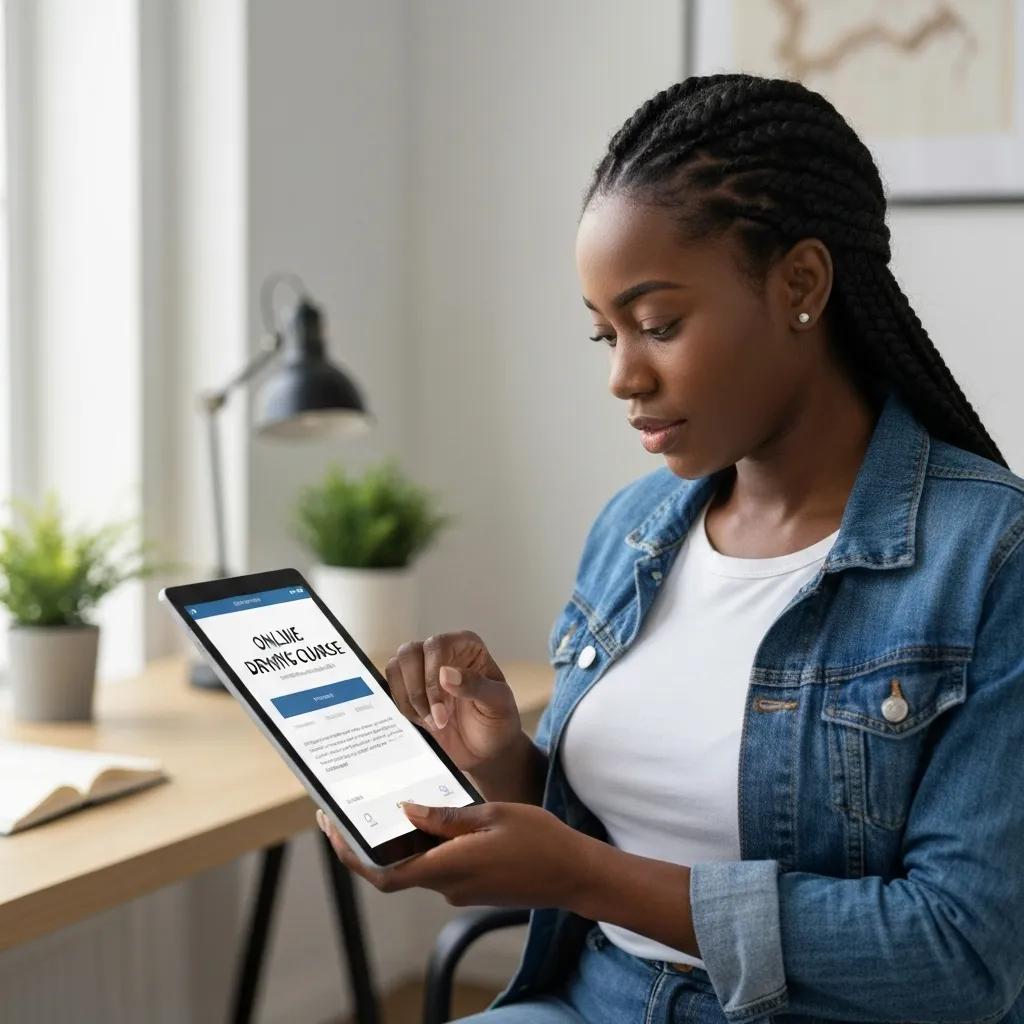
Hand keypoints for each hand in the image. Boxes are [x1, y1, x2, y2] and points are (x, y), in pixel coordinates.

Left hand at [316, 801, 593, 908]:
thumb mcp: (491, 814)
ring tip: (398, 799)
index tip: (332, 827)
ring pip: (420, 862)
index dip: (351, 855)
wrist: (575, 873)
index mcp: (448, 867)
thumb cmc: (540, 840)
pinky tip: (437, 814)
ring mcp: (462, 890)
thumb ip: (446, 816)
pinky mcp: (474, 887)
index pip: (383, 874)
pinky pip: (441, 864)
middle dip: (370, 842)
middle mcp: (448, 886)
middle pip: (396, 868)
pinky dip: (430, 842)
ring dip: (405, 839)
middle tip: (352, 807)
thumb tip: (406, 811)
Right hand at [386, 631, 522, 770]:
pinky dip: (403, 708)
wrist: (487, 750)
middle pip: (409, 652)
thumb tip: (446, 673)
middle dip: (418, 691)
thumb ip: (476, 686)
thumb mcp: (498, 704)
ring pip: (396, 667)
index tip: (442, 708)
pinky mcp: (411, 689)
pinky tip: (423, 722)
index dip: (432, 676)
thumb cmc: (498, 722)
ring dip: (409, 700)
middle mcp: (443, 653)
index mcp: (467, 647)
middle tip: (437, 719)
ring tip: (432, 722)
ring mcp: (423, 670)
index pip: (437, 645)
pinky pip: (392, 688)